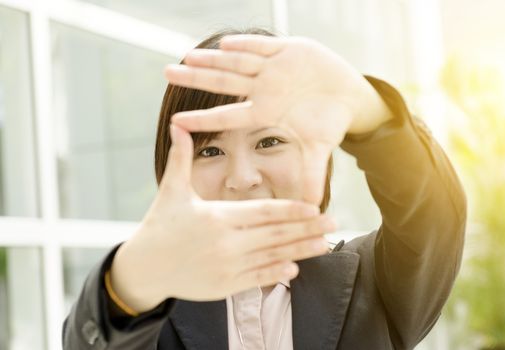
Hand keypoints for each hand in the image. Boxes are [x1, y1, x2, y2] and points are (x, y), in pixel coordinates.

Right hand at [110, 124, 335, 311]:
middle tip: (333, 222)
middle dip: (308, 229)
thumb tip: (177, 124)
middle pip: (276, 235)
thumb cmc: (160, 225)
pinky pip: (257, 279)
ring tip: (325, 245)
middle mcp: (226, 244)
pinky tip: (295, 268)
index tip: (315, 207)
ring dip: (301, 251)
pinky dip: (277, 273)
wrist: (144, 267)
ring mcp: (227, 267)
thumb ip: (180, 158)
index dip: (292, 210)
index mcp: (218, 218)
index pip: (264, 212)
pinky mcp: (224, 287)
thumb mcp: (171, 190)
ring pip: (272, 257)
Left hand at [165, 34, 391, 204]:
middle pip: (223, 83)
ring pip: (237, 61)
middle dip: (196, 78)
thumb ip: (312, 175)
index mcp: (265, 113)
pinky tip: (226, 42)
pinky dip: (247, 42)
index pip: (228, 118)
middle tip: (166, 73)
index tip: (174, 122)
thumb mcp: (318, 148)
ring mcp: (274, 69)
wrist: (347, 94)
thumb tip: (312, 208)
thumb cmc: (328, 120)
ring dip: (213, 58)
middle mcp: (264, 90)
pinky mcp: (289, 50)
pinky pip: (263, 45)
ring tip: (187, 55)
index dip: (203, 119)